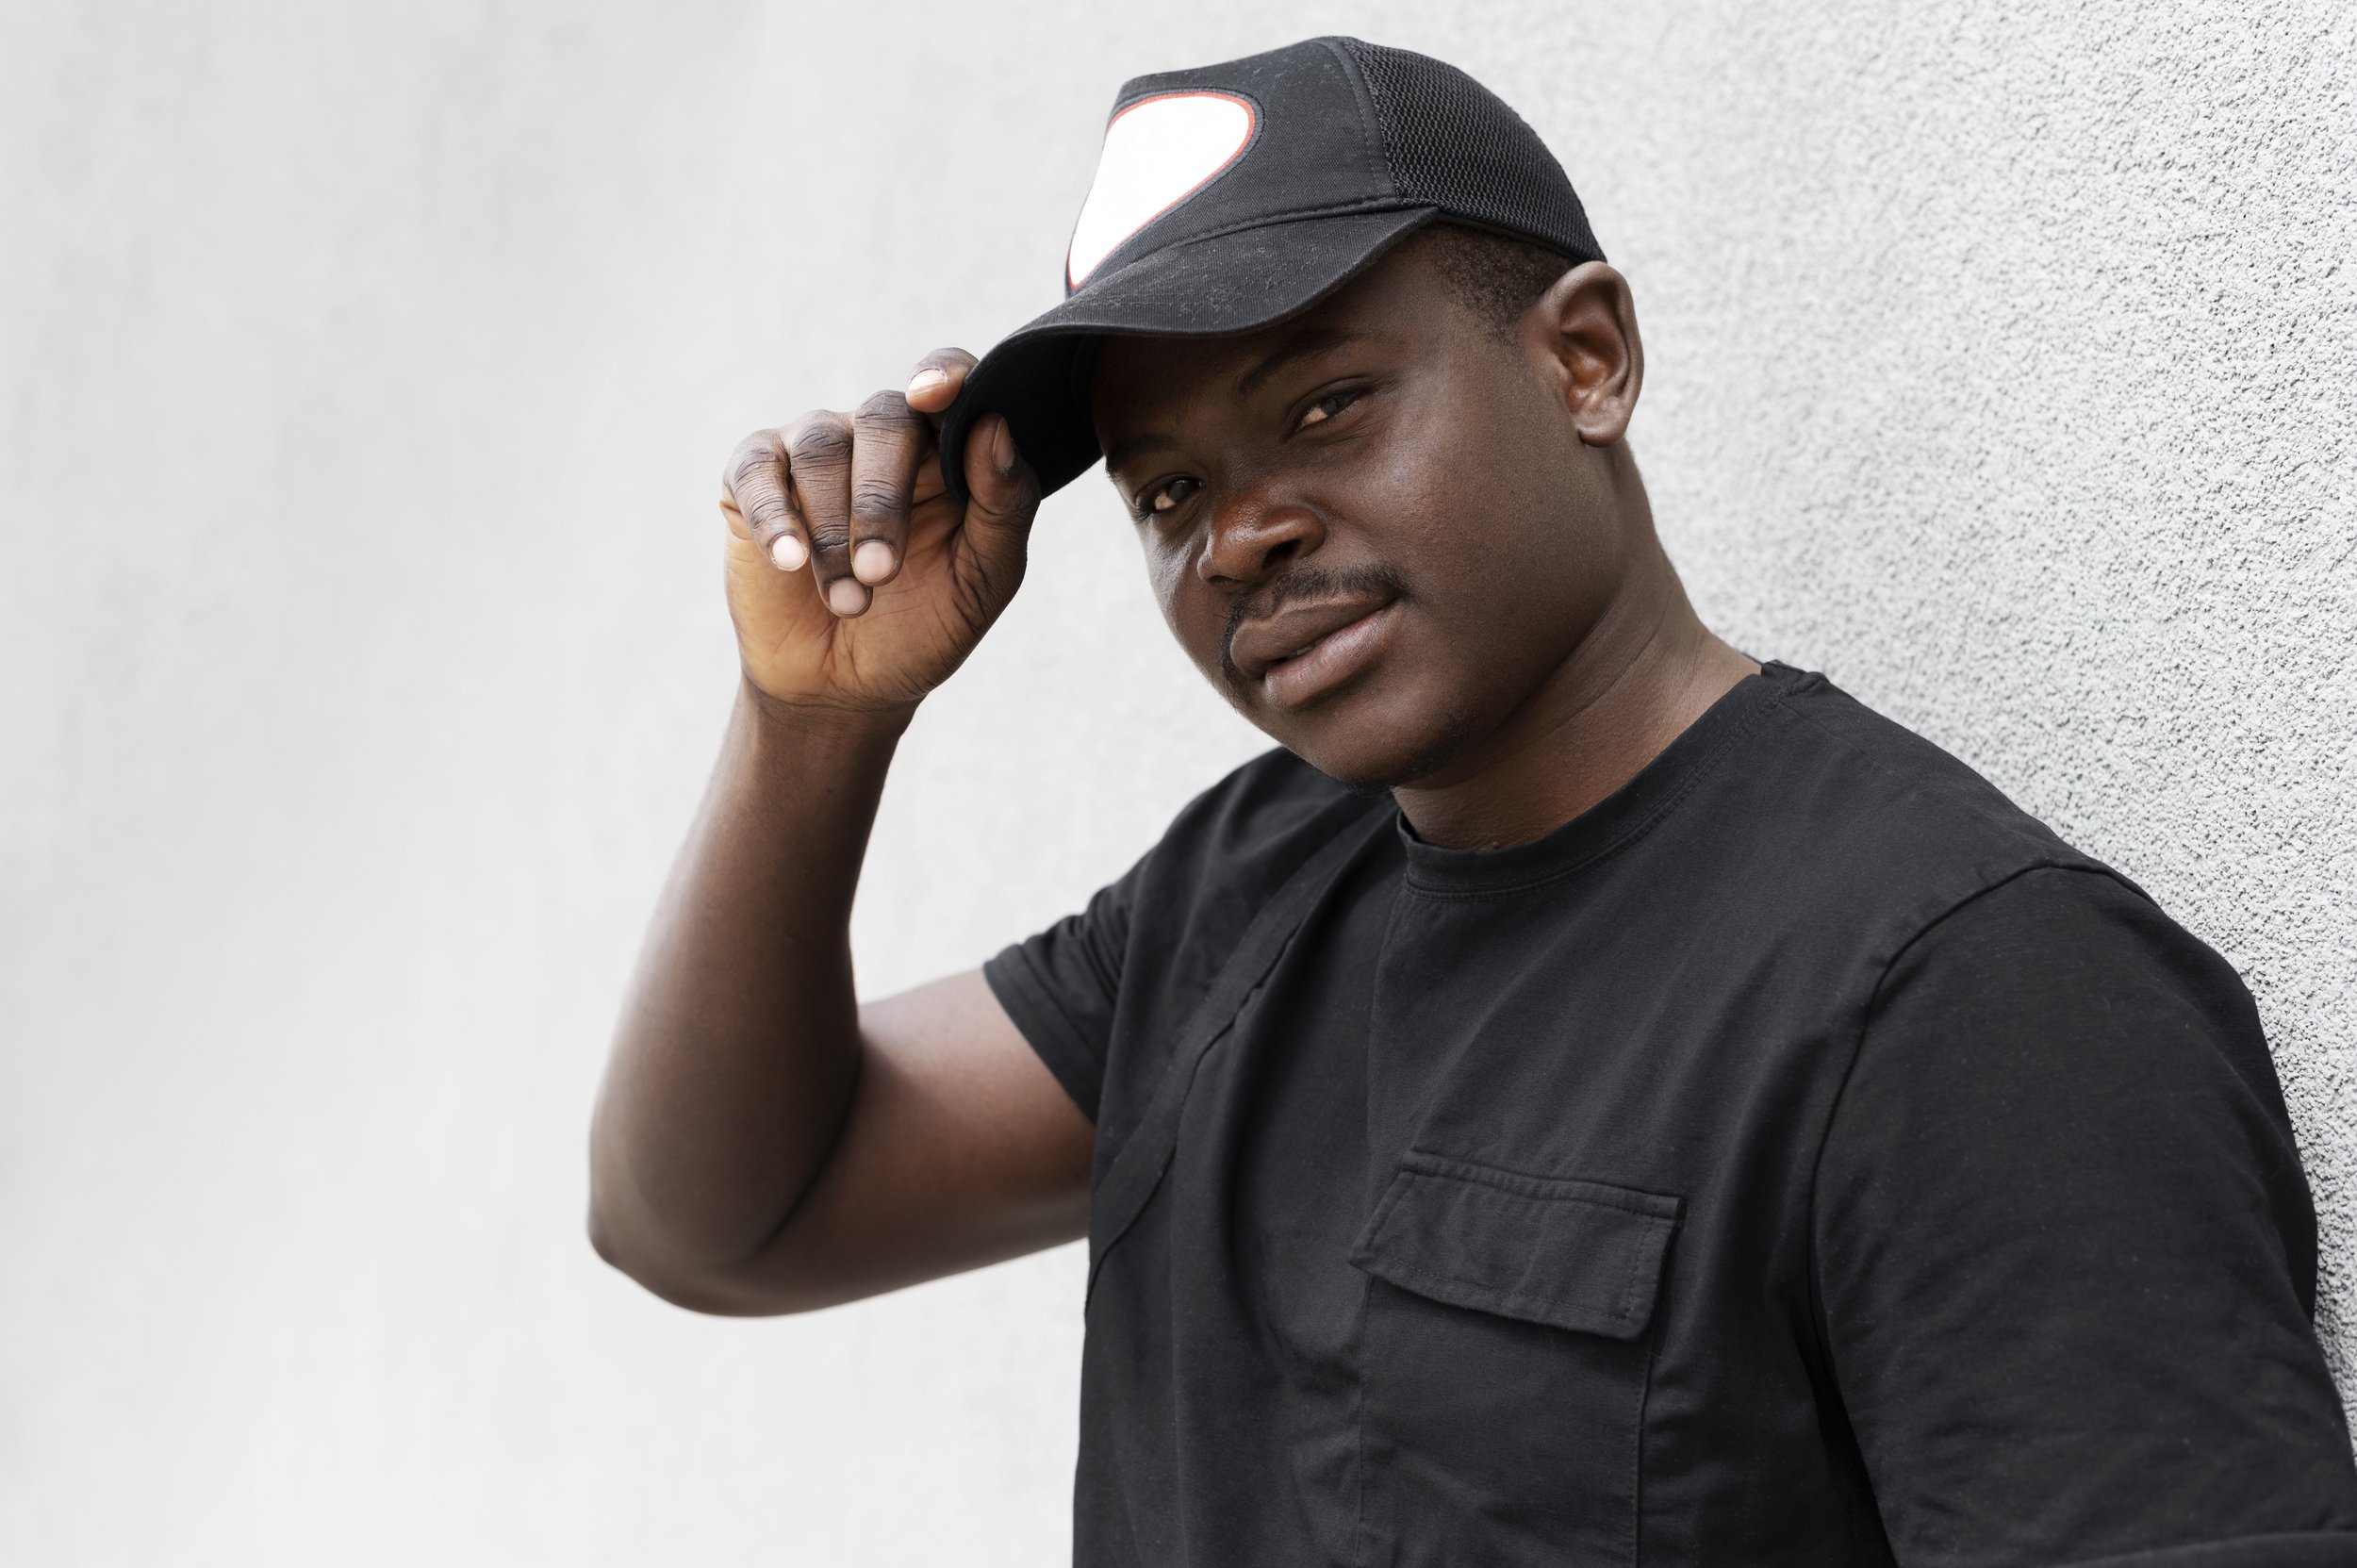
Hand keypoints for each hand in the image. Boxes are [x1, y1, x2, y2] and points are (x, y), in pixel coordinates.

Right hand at [718, 351, 1037, 716]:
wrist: (842, 691)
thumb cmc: (922, 628)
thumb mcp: (983, 580)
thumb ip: (1004, 506)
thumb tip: (995, 428)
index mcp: (943, 452)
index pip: (950, 381)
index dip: (944, 373)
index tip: (933, 395)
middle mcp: (879, 438)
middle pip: (883, 419)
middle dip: (882, 500)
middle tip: (881, 573)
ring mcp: (814, 452)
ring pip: (821, 449)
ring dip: (834, 532)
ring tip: (849, 601)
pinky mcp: (754, 478)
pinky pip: (758, 471)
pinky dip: (775, 516)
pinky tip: (789, 560)